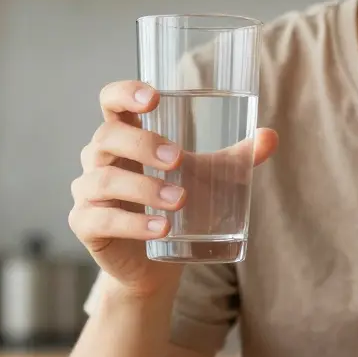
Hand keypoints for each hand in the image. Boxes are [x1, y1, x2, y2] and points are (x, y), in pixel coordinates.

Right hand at [69, 80, 278, 296]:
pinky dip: (134, 223)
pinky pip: (101, 219)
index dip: (124, 93)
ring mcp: (88, 192)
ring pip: (104, 180)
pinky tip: (162, 228)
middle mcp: (99, 159)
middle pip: (107, 137)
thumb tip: (271, 137)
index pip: (111, 102)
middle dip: (142, 144)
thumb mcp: (208, 178)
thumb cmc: (175, 205)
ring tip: (180, 201)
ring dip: (144, 188)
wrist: (154, 263)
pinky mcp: (86, 225)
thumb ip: (237, 159)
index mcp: (124, 136)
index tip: (153, 98)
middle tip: (179, 159)